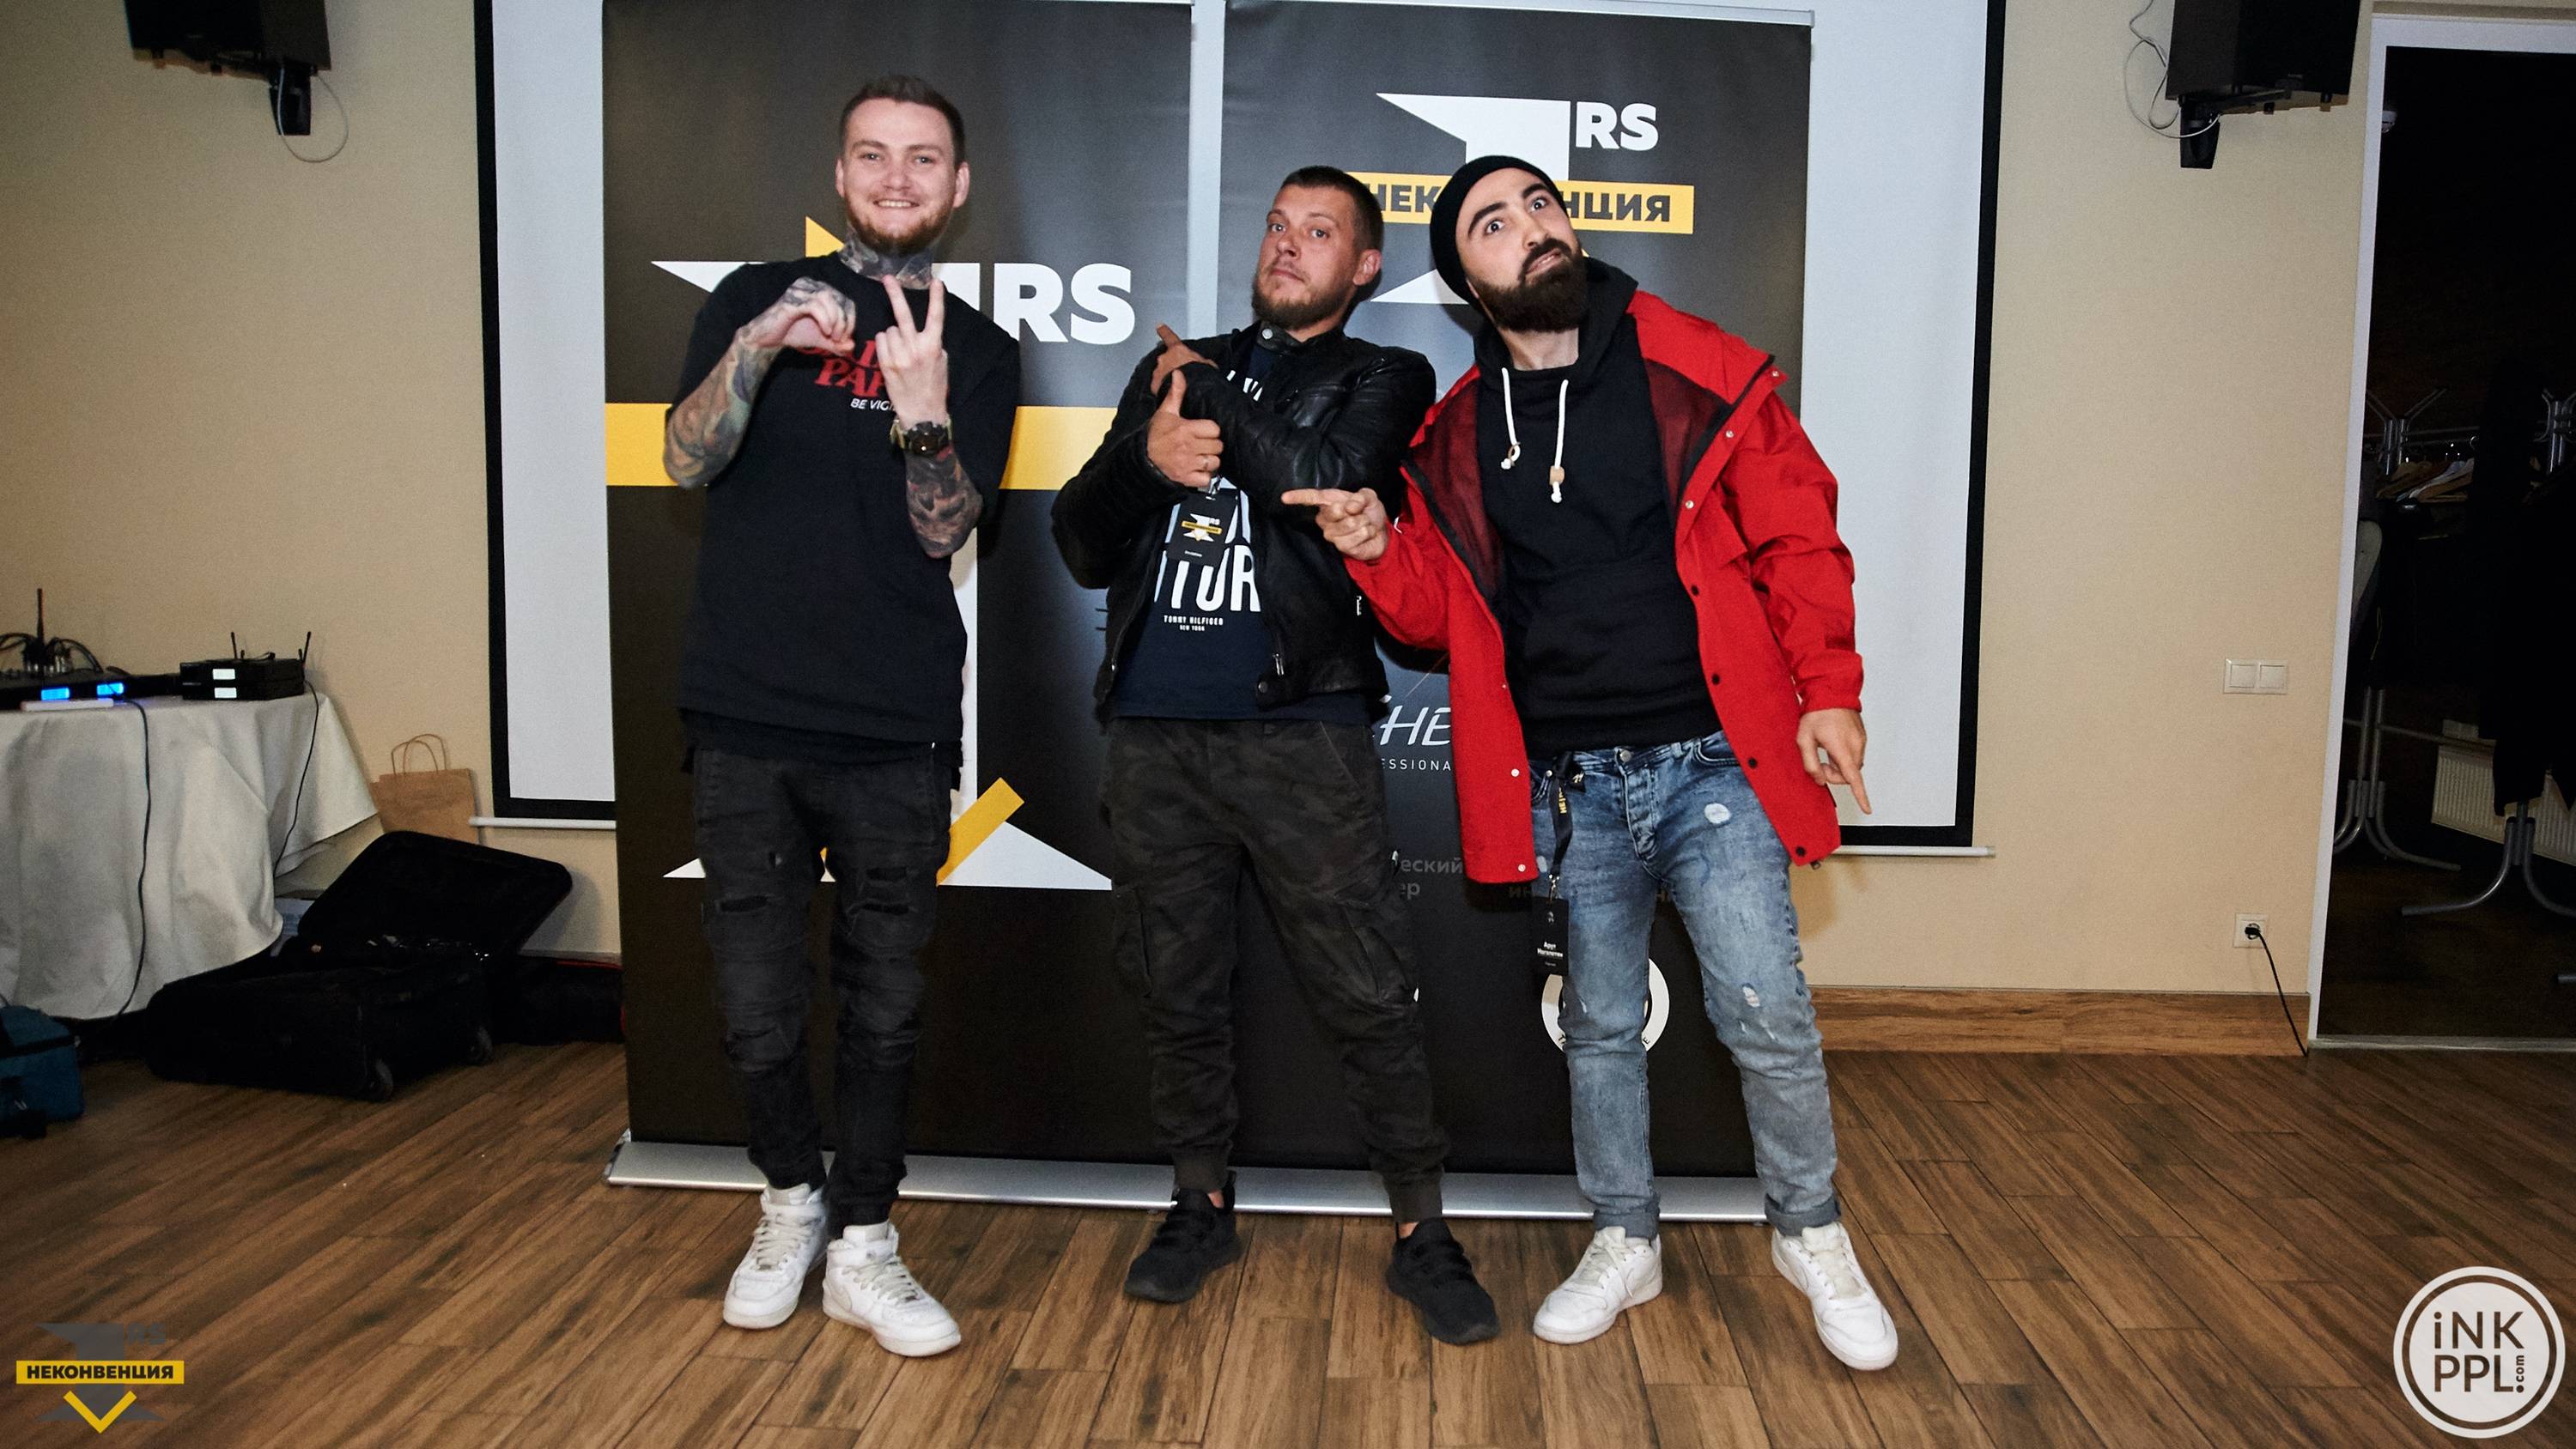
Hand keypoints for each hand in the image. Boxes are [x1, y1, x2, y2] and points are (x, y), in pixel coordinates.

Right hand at [738, 276, 856, 355]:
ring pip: (828, 298)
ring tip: (832, 337)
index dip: (850, 320)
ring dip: (836, 320)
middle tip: (840, 339)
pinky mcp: (791, 300)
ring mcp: (799, 290)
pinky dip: (825, 319)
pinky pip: (814, 305)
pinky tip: (825, 331)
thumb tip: (852, 347)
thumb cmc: (793, 333)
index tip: (846, 338)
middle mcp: (810, 285)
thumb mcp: (821, 339)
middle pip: (839, 299)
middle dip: (844, 321)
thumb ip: (837, 343)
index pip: (845, 300)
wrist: (767, 338)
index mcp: (819, 289)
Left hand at [875, 274, 948, 426]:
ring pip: (889, 330)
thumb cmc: (934, 386)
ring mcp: (899, 355)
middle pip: (903, 315)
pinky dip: (885, 344)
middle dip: (895, 294)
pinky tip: (892, 354)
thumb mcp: (942, 362)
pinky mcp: (885, 363)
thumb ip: (932, 343)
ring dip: (893, 335)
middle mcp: (915, 348)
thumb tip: (922, 330)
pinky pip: (881, 341)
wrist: (922, 412)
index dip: (937, 298)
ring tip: (901, 350)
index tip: (936, 281)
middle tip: (887, 278)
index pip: (936, 317)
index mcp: (933, 346)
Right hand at [1145, 374, 1222, 488]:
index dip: (1211, 430)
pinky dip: (1204, 476)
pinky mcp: (1186, 478)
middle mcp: (1188, 447)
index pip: (1214, 429)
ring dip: (1210, 460)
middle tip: (1203, 444)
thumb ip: (1176, 393)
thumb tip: (1179, 374)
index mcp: (1185, 429)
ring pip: (1214, 462)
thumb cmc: (1154, 436)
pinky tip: (1197, 469)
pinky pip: (1206, 479)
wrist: (1141, 459)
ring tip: (1202, 456)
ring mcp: (1188, 464)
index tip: (1205, 431)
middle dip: (1212, 445)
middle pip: (1217, 446)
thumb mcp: (1165, 412)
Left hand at [1148, 323, 1214, 394]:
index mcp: (1177, 350)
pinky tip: (1172, 392)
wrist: (1189, 392)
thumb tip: (1207, 364)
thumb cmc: (1198, 377)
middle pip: (1166, 359)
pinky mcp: (1154, 384)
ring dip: (1167, 376)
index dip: (1164, 331)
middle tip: (1182, 373)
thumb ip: (1203, 361)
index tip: (1159, 326)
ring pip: (1161, 372)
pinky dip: (1163, 387)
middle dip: (1171, 365)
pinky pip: (1158, 385)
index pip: (1169, 336)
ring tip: (1178, 385)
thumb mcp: (1207, 366)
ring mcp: (1158, 371)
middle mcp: (1164, 358)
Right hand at [1282, 486, 1389, 561]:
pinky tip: (1366, 533)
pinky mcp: (1340, 547)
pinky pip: (1353, 538)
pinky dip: (1366, 533)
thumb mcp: (1369, 497)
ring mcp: (1331, 534)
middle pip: (1333, 511)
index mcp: (1329, 501)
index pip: (1311, 498)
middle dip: (1353, 511)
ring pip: (1346, 525)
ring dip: (1362, 523)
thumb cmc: (1369, 512)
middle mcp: (1326, 519)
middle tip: (1360, 513)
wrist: (1381, 532)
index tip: (1284, 498)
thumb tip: (1349, 506)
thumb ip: (1361, 497)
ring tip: (1364, 524)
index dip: (1298, 497)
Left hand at [1796, 708, 1870, 814]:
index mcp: (1842, 749)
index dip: (1861, 796)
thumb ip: (1810, 764)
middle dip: (1835, 775)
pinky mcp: (1862, 737)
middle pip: (1849, 775)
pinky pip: (1855, 755)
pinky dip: (1844, 756)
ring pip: (1852, 765)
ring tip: (1826, 749)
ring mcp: (1861, 741)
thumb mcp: (1804, 740)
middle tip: (1820, 763)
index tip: (1868, 809)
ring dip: (1840, 765)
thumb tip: (1820, 780)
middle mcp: (1856, 746)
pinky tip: (1833, 743)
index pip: (1853, 778)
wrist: (1831, 692)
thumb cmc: (1816, 714)